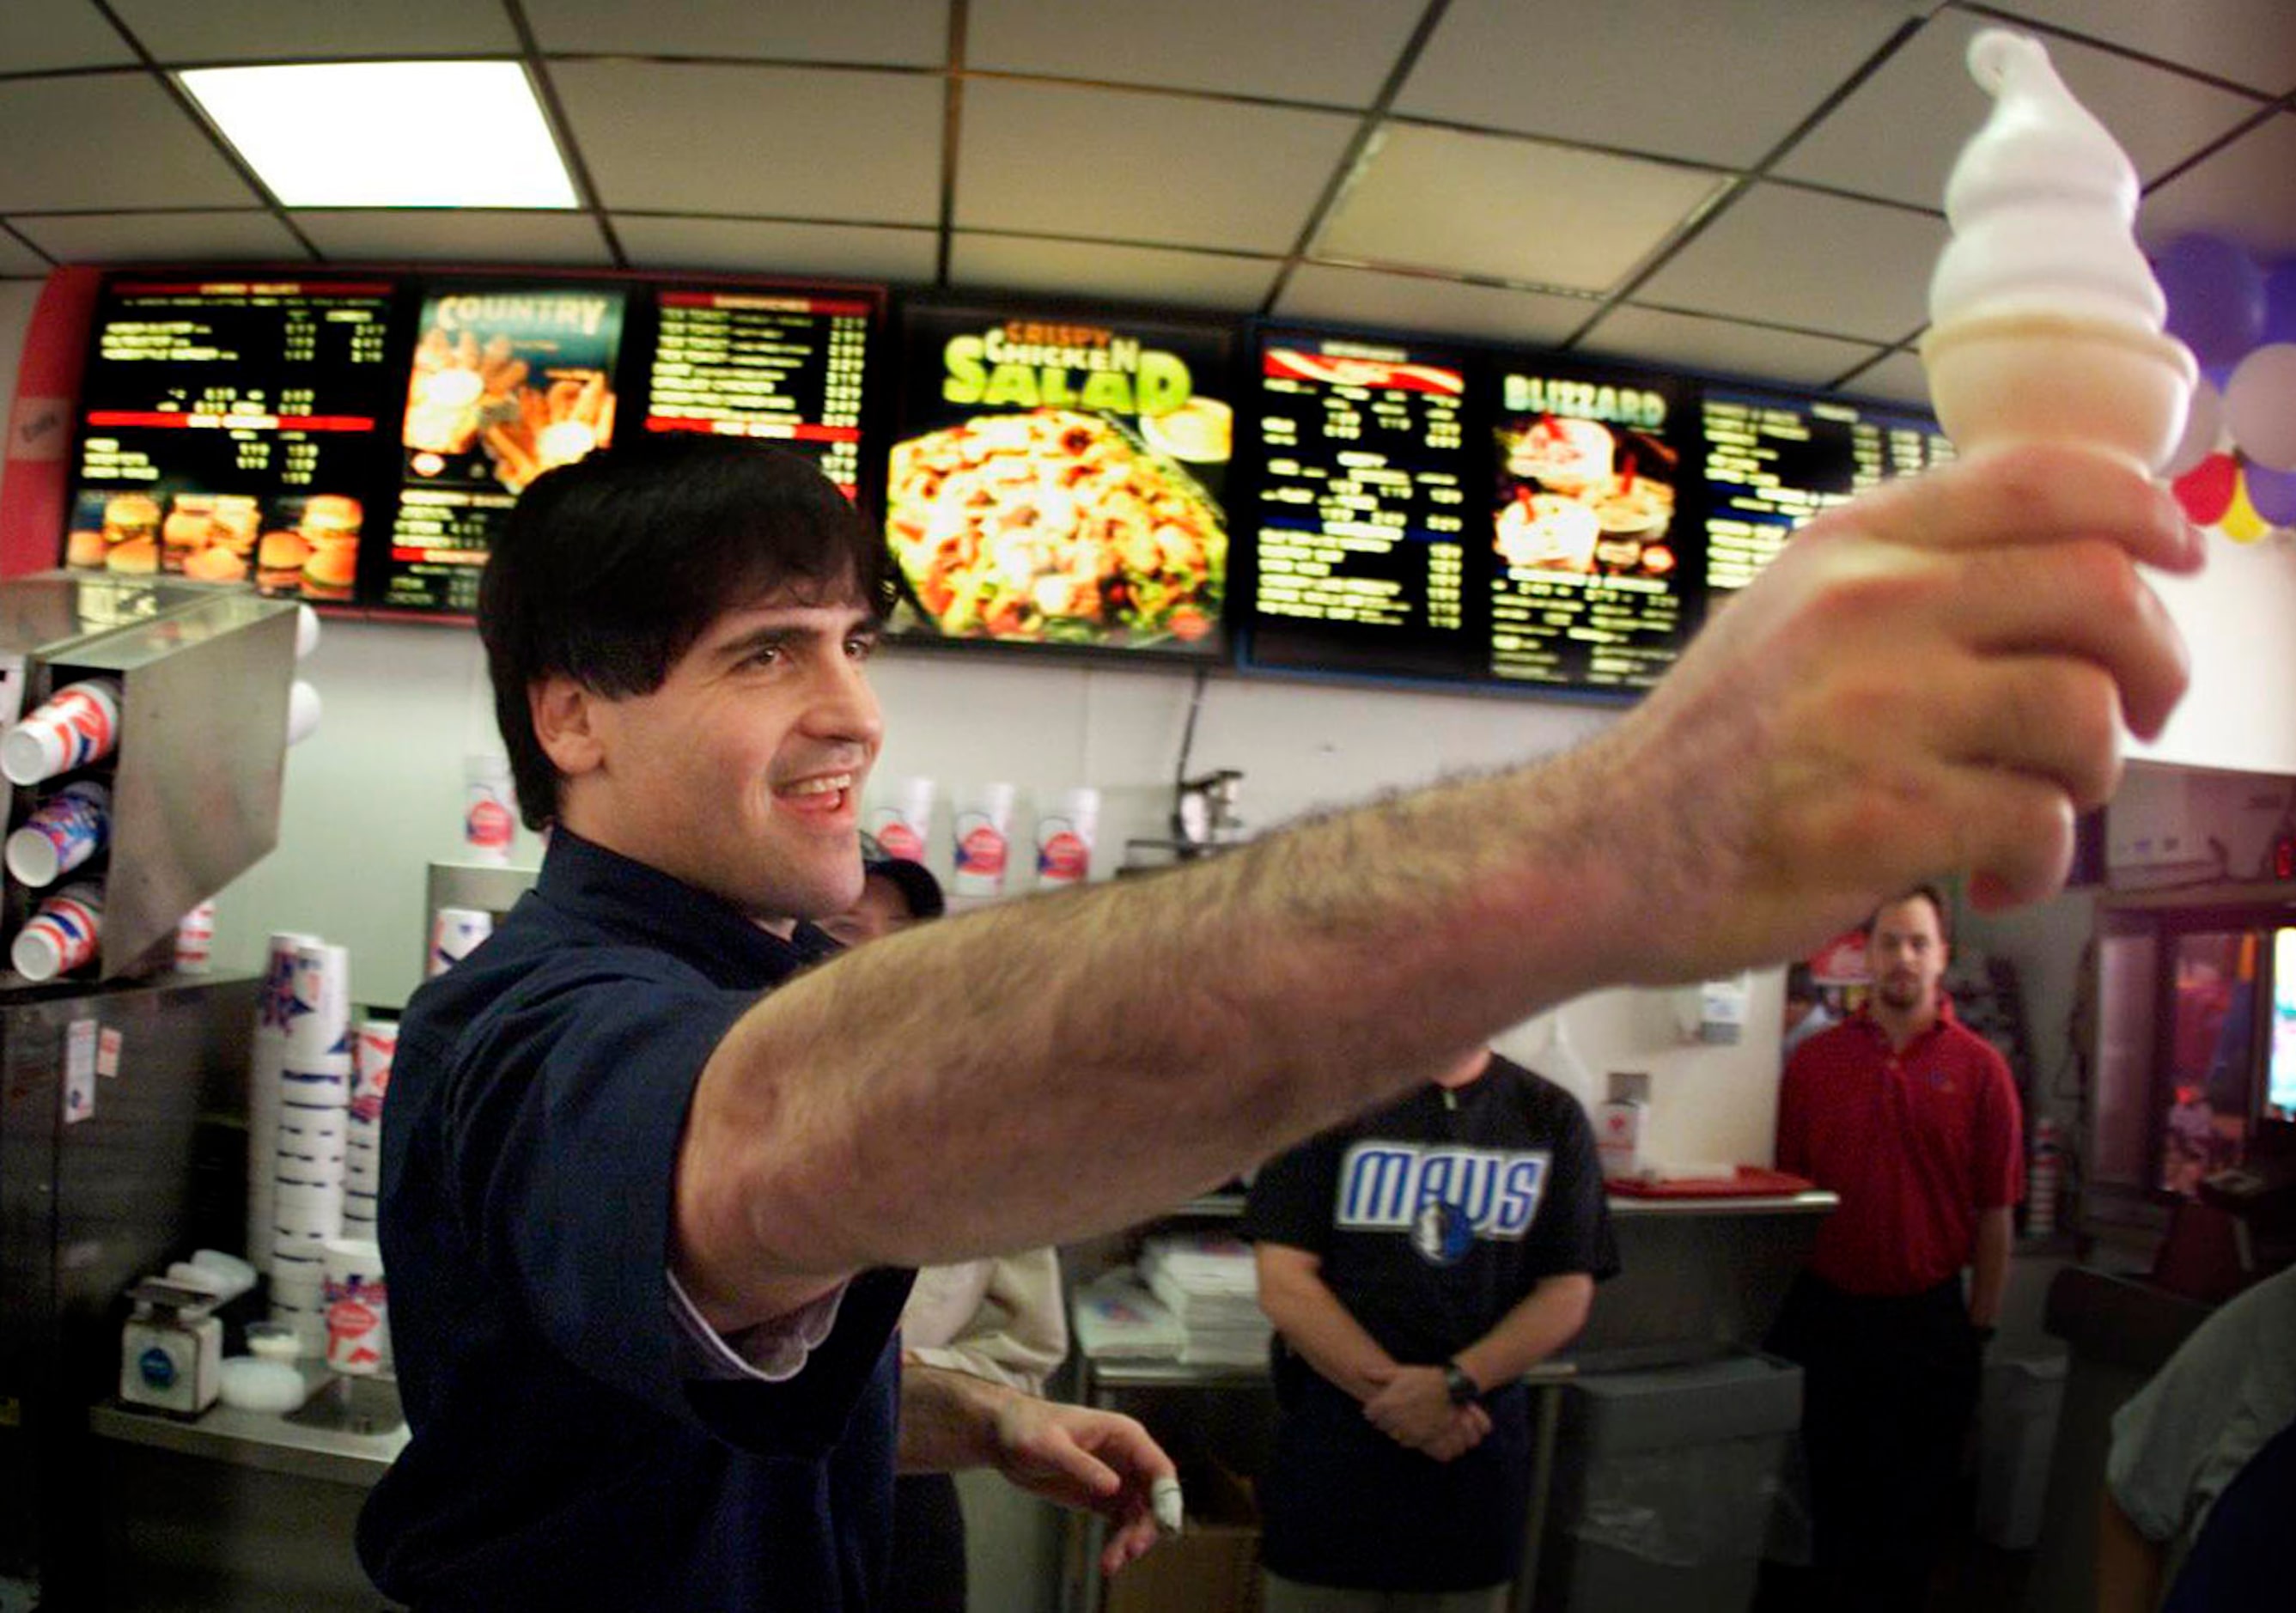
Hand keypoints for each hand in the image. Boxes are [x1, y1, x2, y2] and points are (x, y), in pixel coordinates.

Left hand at [989, 1397, 1177, 1574]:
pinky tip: (1109, 1560)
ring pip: (1139, 1515)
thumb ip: (1082, 1466)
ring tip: (1112, 1563)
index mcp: (1123, 1435)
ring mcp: (1116, 1478)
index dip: (1167, 1497)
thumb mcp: (1050, 1446)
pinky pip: (1121, 1523)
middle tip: (1131, 1550)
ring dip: (1131, 1539)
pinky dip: (1118, 1541)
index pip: (1158, 1467)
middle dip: (1147, 1526)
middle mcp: (1126, 1457)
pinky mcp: (1102, 1497)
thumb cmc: (1027, 1429)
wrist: (1005, 1438)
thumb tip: (1113, 1487)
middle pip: (1154, 1497)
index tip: (1165, 1525)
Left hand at [1362, 1365, 1488, 1459]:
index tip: (1376, 1406)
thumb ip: (1380, 1374)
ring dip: (1393, 1429)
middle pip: (1380, 1424)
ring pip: (1391, 1434)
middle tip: (1389, 1413)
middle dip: (1382, 1419)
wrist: (1450, 1390)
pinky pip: (1405, 1442)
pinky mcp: (1420, 1437)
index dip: (1371, 1409)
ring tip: (1400, 1420)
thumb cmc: (1425, 1379)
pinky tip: (1409, 1428)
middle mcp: (1396, 1417)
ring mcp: (1408, 1429)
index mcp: (1388, 1401)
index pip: (1370, 1412)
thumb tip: (1363, 1371)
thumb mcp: (1402, 1373)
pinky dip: (1405, 1437)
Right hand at [1589, 442, 2197, 981]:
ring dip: (2094, 776)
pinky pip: (2037, 825)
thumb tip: (2059, 567)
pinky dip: (2041, 864)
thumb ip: (1904, 577)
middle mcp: (1868, 607)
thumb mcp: (1790, 611)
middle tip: (2138, 712)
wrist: (1603, 852)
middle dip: (2159, 661)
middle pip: (2102, 591)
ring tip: (2042, 807)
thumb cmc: (1712, 747)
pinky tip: (1996, 879)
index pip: (2044, 477)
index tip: (2179, 556)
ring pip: (2085, 714)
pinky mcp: (1881, 816)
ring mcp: (1876, 710)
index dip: (2145, 510)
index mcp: (1853, 545)